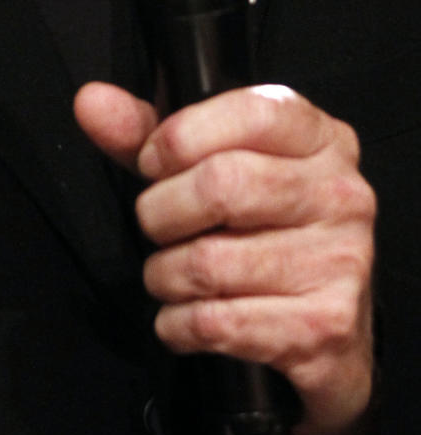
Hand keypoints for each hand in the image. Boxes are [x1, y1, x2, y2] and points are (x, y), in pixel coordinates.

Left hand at [74, 82, 375, 434]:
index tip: (152, 163)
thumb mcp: (211, 166)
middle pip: (223, 185)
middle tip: (156, 225)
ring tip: (171, 274)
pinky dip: (178, 323)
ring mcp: (340, 261)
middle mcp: (340, 193)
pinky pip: (219, 322)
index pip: (250, 113)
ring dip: (165, 275)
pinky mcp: (324, 326)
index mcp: (319, 138)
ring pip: (211, 261)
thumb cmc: (262, 232)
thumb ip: (149, 132)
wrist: (326, 331)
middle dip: (161, 212)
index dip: (181, 137)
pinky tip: (184, 316)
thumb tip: (92, 103)